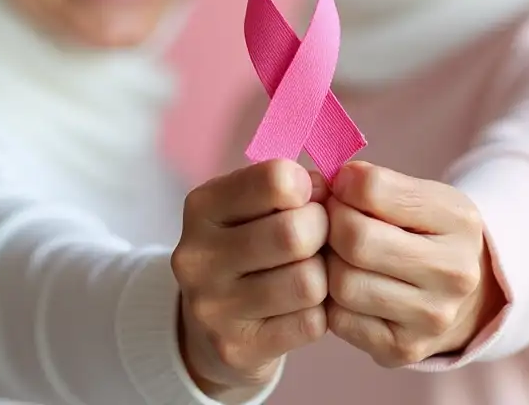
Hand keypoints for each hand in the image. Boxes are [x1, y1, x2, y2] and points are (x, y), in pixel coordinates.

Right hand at [172, 160, 329, 398]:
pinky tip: (299, 307)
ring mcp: (213, 307)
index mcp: (202, 207)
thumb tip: (331, 188)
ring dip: (322, 277)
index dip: (307, 188)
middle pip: (296, 234)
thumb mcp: (250, 206)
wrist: (211, 325)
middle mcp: (198, 256)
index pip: (276, 180)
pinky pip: (310, 323)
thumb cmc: (245, 248)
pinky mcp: (236, 348)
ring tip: (307, 273)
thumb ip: (289, 188)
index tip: (305, 200)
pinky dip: (318, 313)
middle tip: (317, 239)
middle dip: (322, 233)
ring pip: (308, 283)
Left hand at [323, 161, 504, 367]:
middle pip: (355, 240)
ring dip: (329, 265)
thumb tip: (329, 183)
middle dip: (331, 225)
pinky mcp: (404, 349)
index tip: (344, 190)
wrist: (463, 297)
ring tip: (339, 255)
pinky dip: (331, 301)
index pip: (373, 189)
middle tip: (332, 222)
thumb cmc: (427, 234)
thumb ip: (374, 183)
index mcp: (458, 219)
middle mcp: (454, 272)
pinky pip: (339, 320)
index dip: (344, 185)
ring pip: (342, 283)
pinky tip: (348, 286)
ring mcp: (432, 317)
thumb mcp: (419, 195)